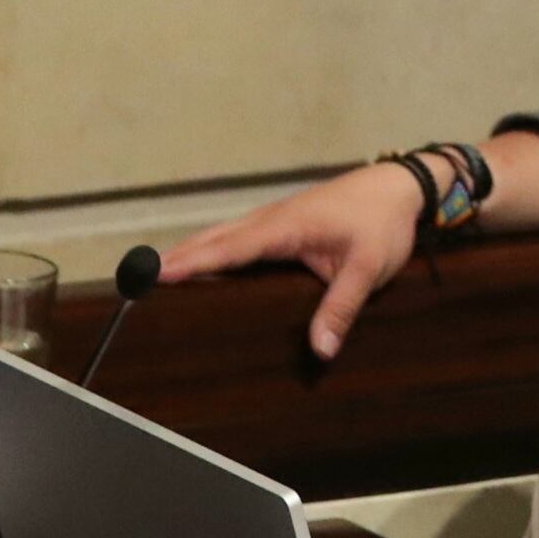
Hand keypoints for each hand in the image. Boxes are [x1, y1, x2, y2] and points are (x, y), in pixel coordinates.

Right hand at [159, 163, 424, 357]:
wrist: (401, 187)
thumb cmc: (383, 223)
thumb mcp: (367, 269)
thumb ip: (341, 308)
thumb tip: (320, 350)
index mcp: (284, 228)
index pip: (228, 250)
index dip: (191, 264)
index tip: (156, 274)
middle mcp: (271, 219)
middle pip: (213, 240)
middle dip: (177, 258)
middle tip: (137, 279)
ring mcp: (275, 218)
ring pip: (222, 235)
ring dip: (191, 251)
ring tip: (157, 274)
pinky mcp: (283, 222)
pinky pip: (238, 236)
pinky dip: (213, 247)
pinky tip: (206, 263)